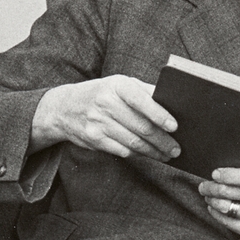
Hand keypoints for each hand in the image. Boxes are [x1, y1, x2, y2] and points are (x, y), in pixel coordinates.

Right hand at [30, 76, 179, 162]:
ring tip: (167, 154)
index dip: (160, 115)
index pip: (142, 100)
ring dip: (153, 151)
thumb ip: (144, 91)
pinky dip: (138, 155)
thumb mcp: (119, 84)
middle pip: (141, 126)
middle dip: (162, 140)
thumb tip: (172, 105)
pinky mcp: (94, 139)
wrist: (63, 108)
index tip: (174, 127)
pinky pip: (122, 150)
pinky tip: (148, 155)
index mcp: (117, 85)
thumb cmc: (101, 94)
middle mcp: (106, 102)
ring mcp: (98, 122)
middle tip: (176, 148)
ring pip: (133, 142)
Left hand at [198, 166, 239, 239]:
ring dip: (212, 200)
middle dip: (212, 187)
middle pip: (231, 192)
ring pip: (226, 207)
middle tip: (205, 185)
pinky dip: (217, 214)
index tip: (216, 173)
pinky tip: (214, 208)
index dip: (227, 175)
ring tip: (208, 195)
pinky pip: (228, 222)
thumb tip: (231, 168)